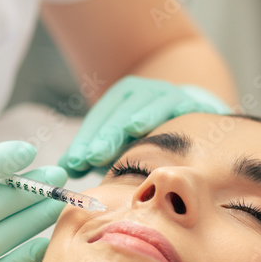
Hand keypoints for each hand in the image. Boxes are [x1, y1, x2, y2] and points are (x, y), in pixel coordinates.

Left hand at [58, 76, 230, 176]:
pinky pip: (178, 107)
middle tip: (90, 158)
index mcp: (122, 99)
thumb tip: (65, 169)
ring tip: (126, 133)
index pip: (99, 118)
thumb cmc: (151, 135)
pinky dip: (168, 114)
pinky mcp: (190, 102)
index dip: (85, 140)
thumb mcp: (119, 143)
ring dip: (135, 120)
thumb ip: (92, 155)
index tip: (74, 162)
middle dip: (105, 135)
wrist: (195, 115)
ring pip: (148, 105)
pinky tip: (155, 127)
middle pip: (119, 112)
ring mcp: (167, 94)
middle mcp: (143, 92)